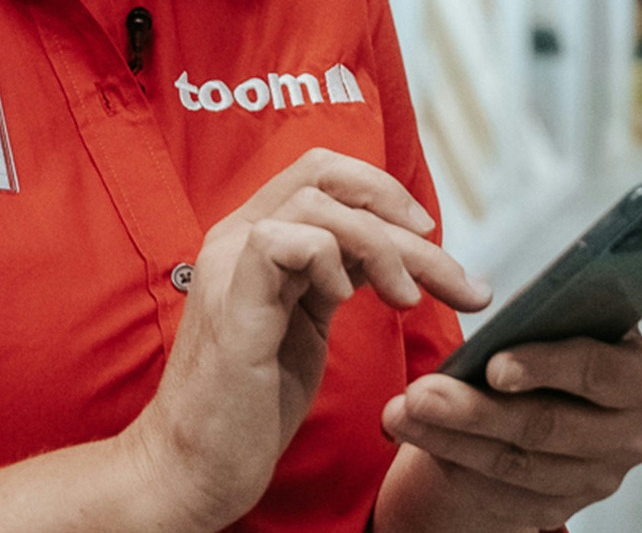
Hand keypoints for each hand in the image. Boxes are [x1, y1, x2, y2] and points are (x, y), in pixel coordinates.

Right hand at [121, 149, 492, 532]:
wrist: (194, 468)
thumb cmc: (250, 405)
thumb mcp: (307, 324)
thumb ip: (336, 277)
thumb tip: (398, 251)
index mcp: (256, 240)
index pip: (323, 173)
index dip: (382, 192)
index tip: (428, 237)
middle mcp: (237, 238)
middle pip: (326, 174)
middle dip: (398, 213)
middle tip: (446, 269)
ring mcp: (230, 266)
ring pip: (316, 204)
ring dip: (381, 246)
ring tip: (405, 299)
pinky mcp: (232, 303)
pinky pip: (283, 241)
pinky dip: (329, 261)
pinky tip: (345, 301)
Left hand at [377, 264, 641, 532]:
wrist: (552, 408)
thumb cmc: (569, 343)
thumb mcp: (602, 310)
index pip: (600, 373)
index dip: (548, 368)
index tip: (496, 363)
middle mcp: (629, 438)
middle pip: (546, 427)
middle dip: (476, 408)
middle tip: (421, 387)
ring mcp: (592, 479)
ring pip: (512, 462)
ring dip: (449, 434)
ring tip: (402, 409)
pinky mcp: (555, 506)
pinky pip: (495, 489)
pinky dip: (448, 457)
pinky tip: (410, 430)